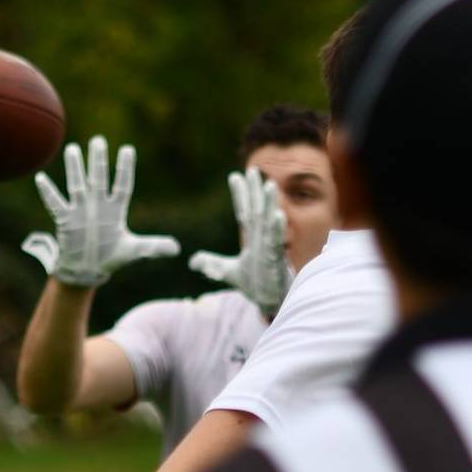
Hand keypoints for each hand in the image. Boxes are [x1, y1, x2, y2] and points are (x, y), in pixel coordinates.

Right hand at [22, 136, 180, 286]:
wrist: (87, 270)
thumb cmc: (111, 257)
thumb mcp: (134, 250)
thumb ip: (154, 246)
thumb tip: (177, 248)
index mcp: (116, 210)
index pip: (122, 185)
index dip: (125, 168)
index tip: (128, 149)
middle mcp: (98, 205)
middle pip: (99, 178)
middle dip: (98, 160)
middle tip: (98, 140)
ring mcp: (81, 211)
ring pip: (77, 185)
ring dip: (75, 168)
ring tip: (73, 149)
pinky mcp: (66, 220)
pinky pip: (56, 203)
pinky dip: (49, 193)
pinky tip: (42, 178)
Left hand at [189, 168, 291, 315]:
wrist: (271, 303)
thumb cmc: (257, 285)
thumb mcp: (228, 273)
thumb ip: (213, 264)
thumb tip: (192, 261)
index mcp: (252, 239)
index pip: (244, 212)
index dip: (240, 195)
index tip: (234, 176)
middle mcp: (262, 240)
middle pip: (258, 210)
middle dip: (255, 190)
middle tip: (253, 169)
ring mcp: (270, 249)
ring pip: (269, 222)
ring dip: (270, 203)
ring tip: (269, 185)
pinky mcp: (276, 261)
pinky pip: (277, 243)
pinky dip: (277, 229)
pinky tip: (278, 215)